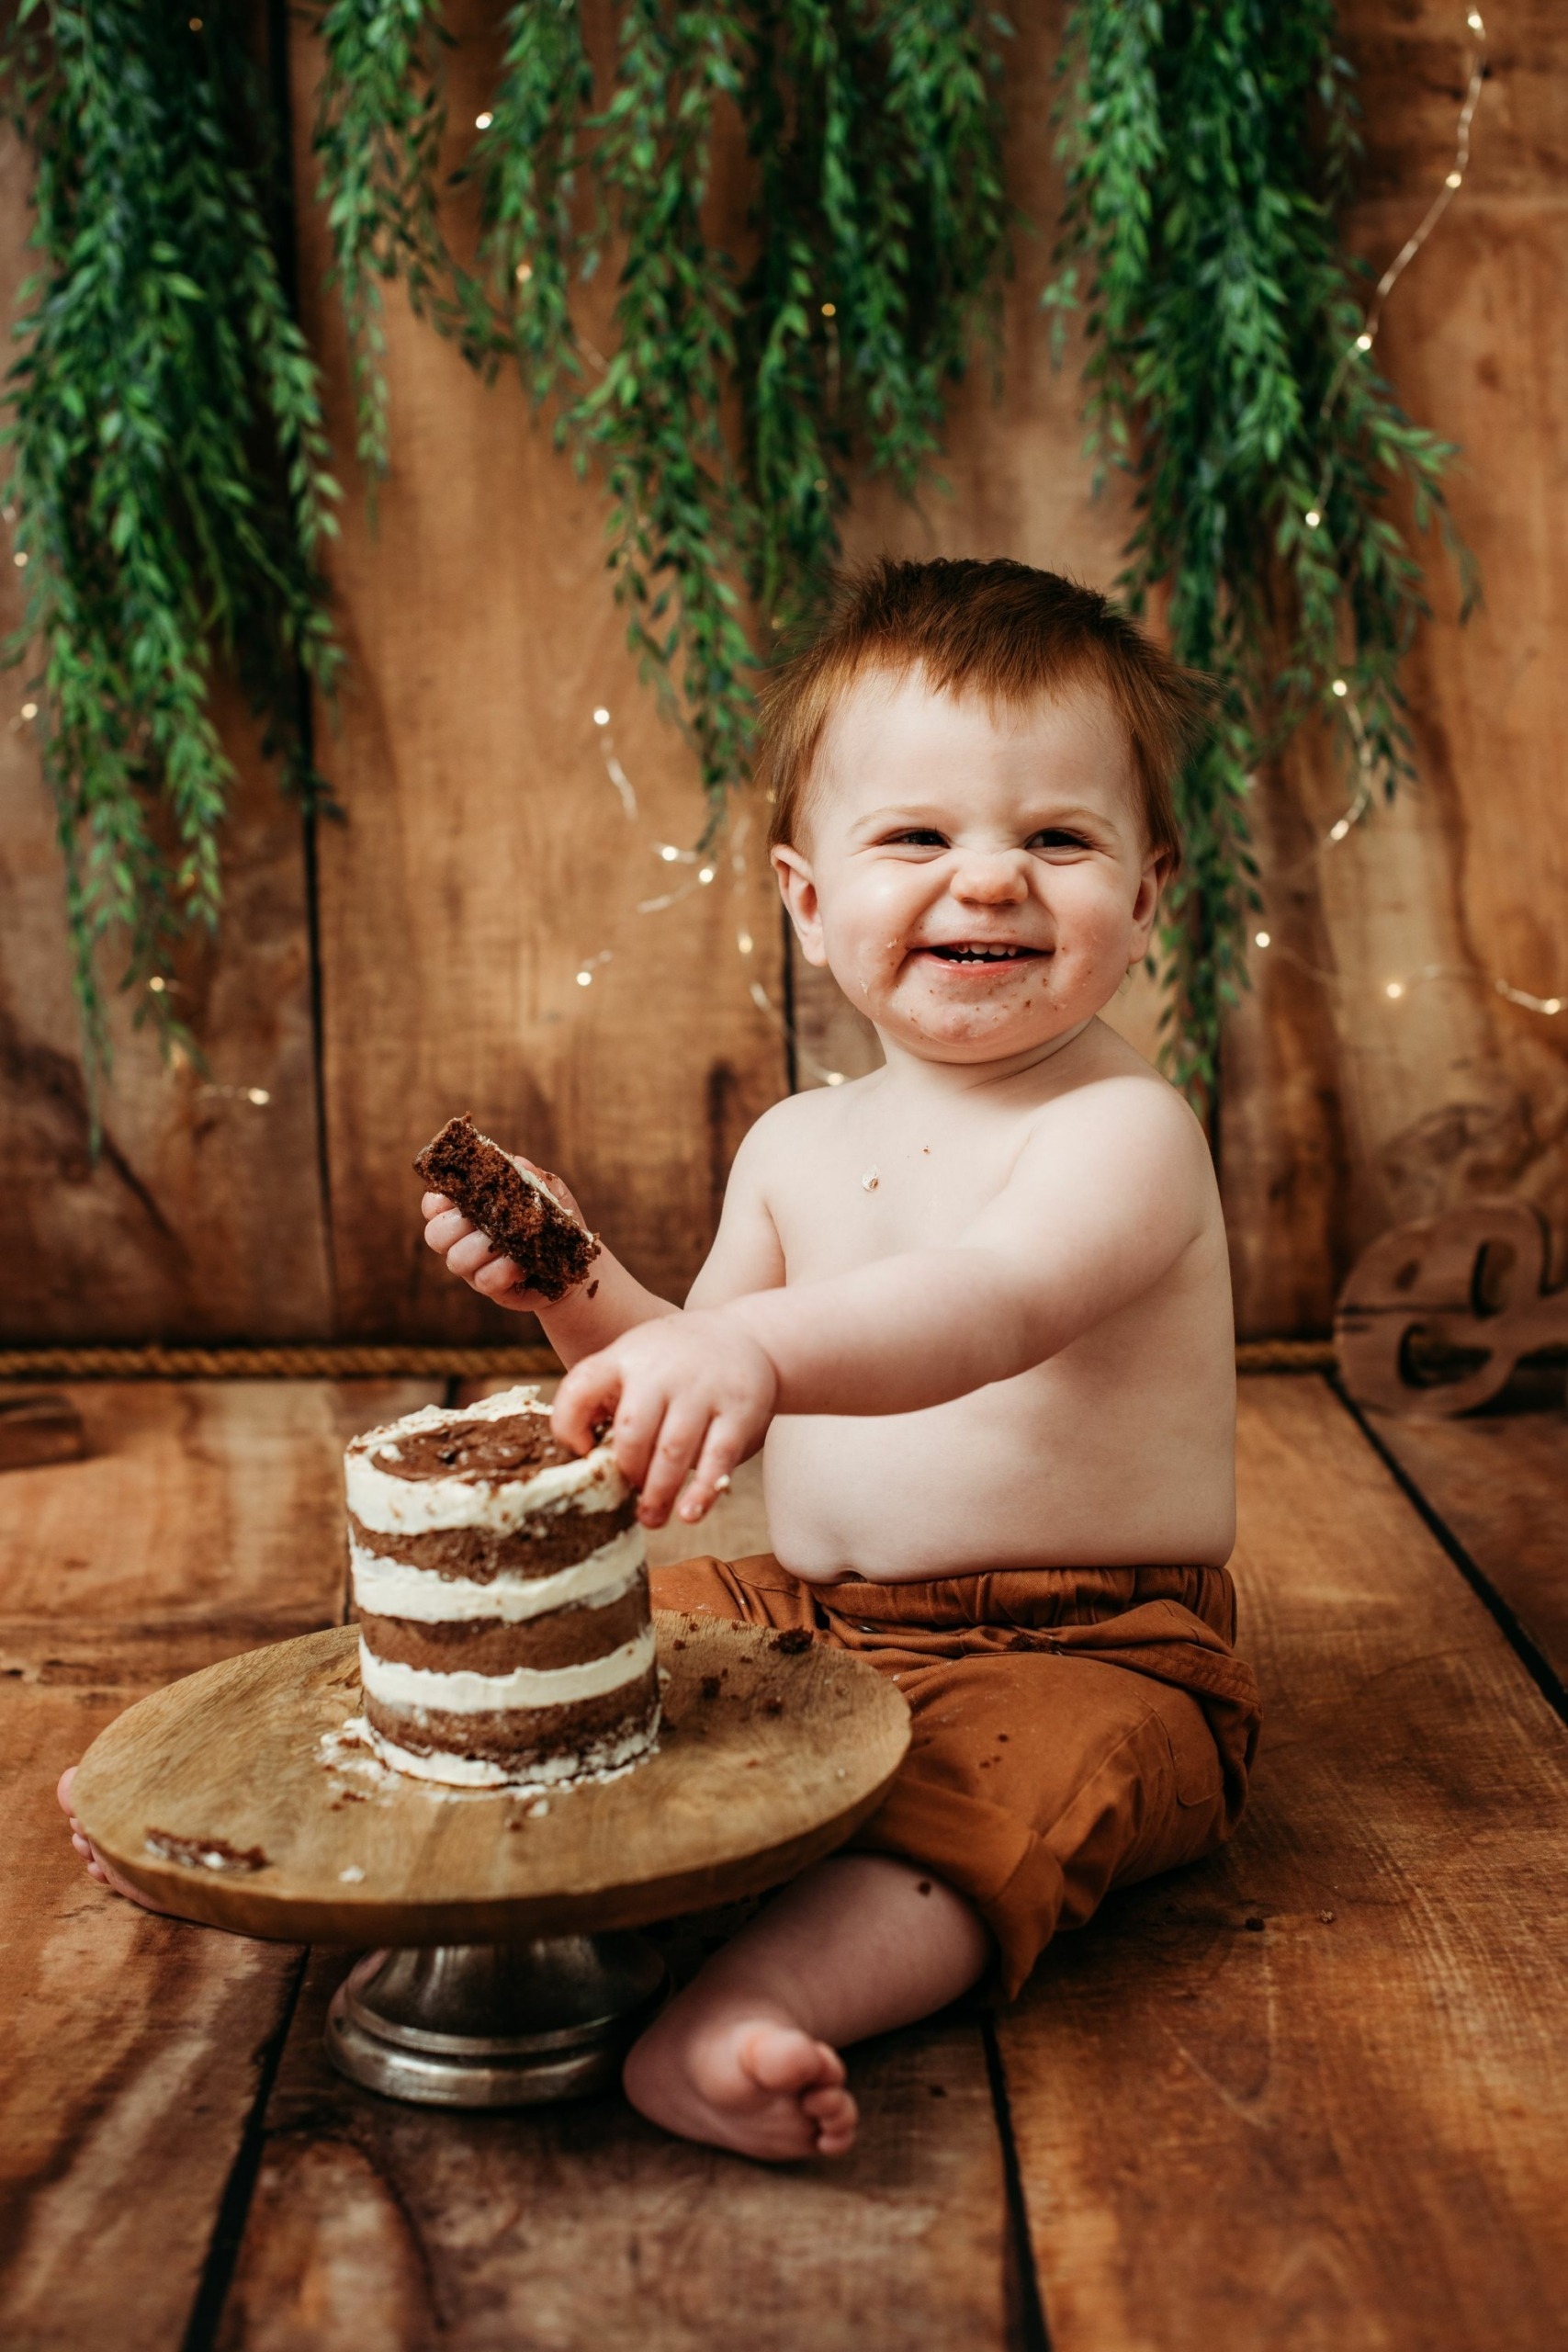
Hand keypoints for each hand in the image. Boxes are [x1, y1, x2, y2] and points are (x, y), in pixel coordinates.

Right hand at [422, 1156, 586, 1313]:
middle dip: (455, 1225)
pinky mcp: (492, 1288)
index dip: (438, 1200)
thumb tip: (517, 1163)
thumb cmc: (553, 1221)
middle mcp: (464, 1239)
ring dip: (480, 1248)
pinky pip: (484, 1280)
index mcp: (468, 1210)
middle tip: (484, 1218)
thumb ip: (533, 1176)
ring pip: (455, 1259)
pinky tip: (521, 1264)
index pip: (434, 1205)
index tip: (457, 1194)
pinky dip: (501, 1270)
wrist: (574, 1262)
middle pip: (435, 1234)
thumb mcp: (550, 1193)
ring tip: (507, 1242)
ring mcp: (475, 1267)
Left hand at [552, 1313, 777, 1527]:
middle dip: (627, 1473)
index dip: (568, 1425)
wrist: (746, 1334)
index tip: (581, 1452)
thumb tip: (580, 1454)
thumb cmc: (675, 1361)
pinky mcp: (739, 1410)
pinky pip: (717, 1458)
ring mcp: (702, 1390)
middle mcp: (662, 1371)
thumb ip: (604, 1396)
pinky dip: (701, 1492)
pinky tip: (688, 1513)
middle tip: (628, 1495)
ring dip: (658, 1493)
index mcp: (625, 1358)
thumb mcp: (634, 1358)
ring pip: (673, 1451)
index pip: (581, 1388)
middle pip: (632, 1431)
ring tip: (651, 1517)